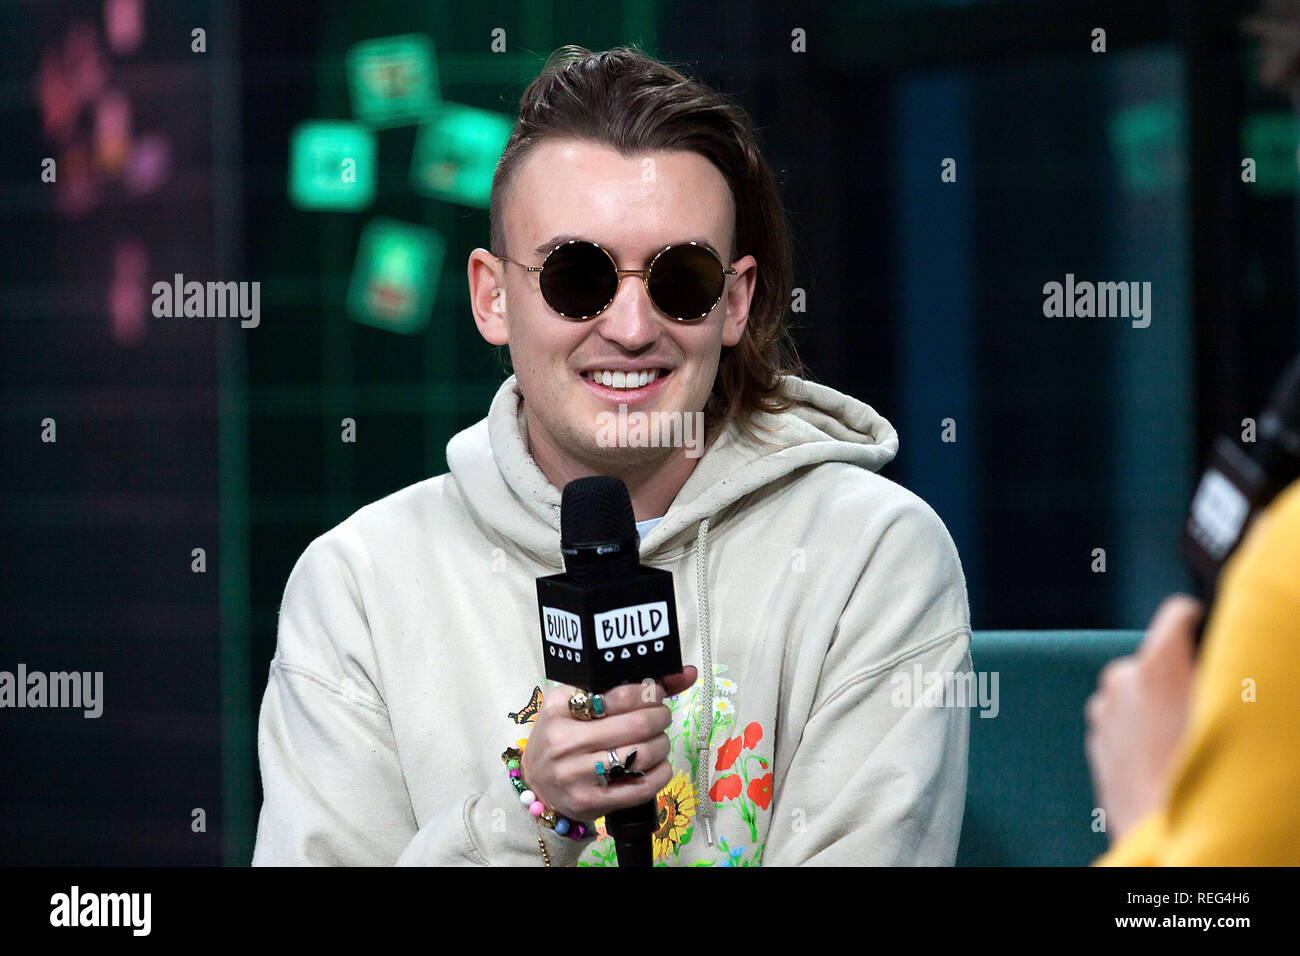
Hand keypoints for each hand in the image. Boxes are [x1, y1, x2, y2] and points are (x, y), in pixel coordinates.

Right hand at [521, 666, 697, 822]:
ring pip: (642, 755)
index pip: (619, 695)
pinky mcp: (591, 802)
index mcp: (561, 709)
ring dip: (662, 744)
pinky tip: (657, 765)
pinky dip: (660, 773)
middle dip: (661, 717)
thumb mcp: (578, 703)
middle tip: (662, 715)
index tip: (656, 692)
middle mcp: (566, 742)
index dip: (648, 692)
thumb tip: (686, 672)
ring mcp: (577, 775)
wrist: (535, 783)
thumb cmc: (561, 735)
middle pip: (637, 726)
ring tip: (657, 740)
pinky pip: (641, 787)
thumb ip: (627, 687)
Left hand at [1085, 595, 1199, 842]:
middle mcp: (1121, 678)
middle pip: (1153, 660)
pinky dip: (1134, 729)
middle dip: (1171, 677)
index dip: (1194, 620)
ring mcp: (1103, 708)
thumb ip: (1209, 676)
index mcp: (1156, 664)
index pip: (1176, 614)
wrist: (1156, 830)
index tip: (1202, 627)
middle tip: (1195, 709)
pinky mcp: (1094, 737)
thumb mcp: (1217, 711)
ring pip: (1133, 692)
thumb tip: (1213, 660)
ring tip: (1175, 742)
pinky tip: (1156, 757)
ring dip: (1150, 706)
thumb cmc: (1195, 772)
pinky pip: (1119, 720)